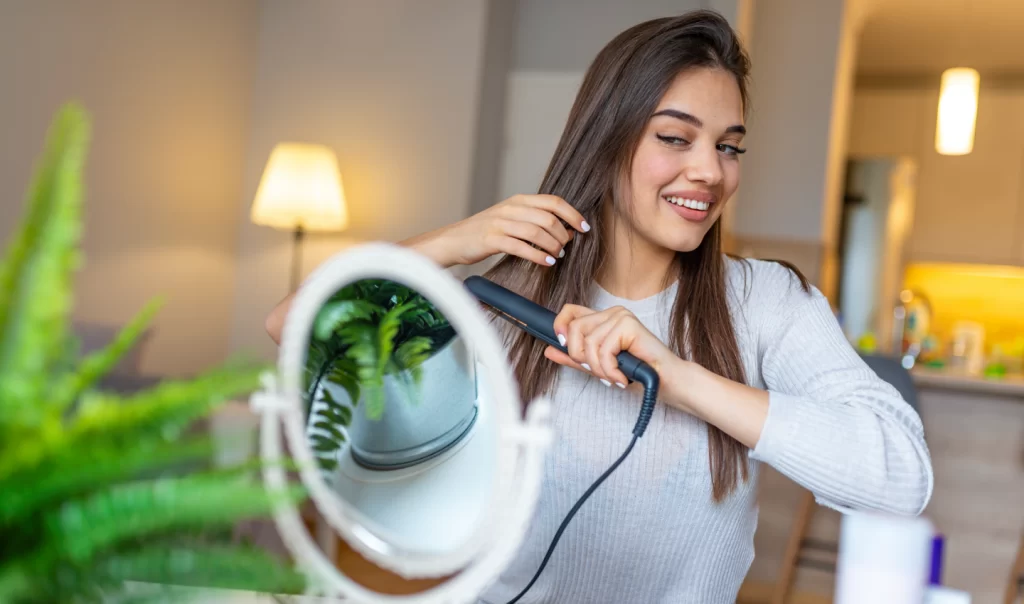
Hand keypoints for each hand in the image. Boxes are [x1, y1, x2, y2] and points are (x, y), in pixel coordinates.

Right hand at [401, 194, 589, 267]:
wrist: (454, 240)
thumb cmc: (484, 232)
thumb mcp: (509, 218)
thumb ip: (532, 219)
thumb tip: (562, 229)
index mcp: (518, 201)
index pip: (553, 202)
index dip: (572, 214)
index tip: (584, 227)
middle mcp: (511, 209)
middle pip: (548, 219)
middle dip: (563, 235)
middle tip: (566, 247)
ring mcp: (501, 223)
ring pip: (537, 232)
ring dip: (552, 246)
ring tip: (556, 256)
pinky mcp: (492, 239)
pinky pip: (521, 247)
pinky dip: (538, 255)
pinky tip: (546, 262)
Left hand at [546, 304, 675, 387]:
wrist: (665, 382)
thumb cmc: (638, 374)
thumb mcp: (598, 366)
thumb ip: (575, 358)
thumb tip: (548, 350)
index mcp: (603, 319)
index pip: (570, 311)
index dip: (559, 325)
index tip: (560, 344)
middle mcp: (611, 313)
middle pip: (574, 328)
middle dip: (581, 357)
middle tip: (599, 372)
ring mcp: (621, 316)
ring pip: (588, 343)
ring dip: (599, 369)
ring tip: (614, 376)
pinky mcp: (628, 325)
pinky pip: (604, 350)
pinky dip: (610, 370)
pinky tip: (622, 377)